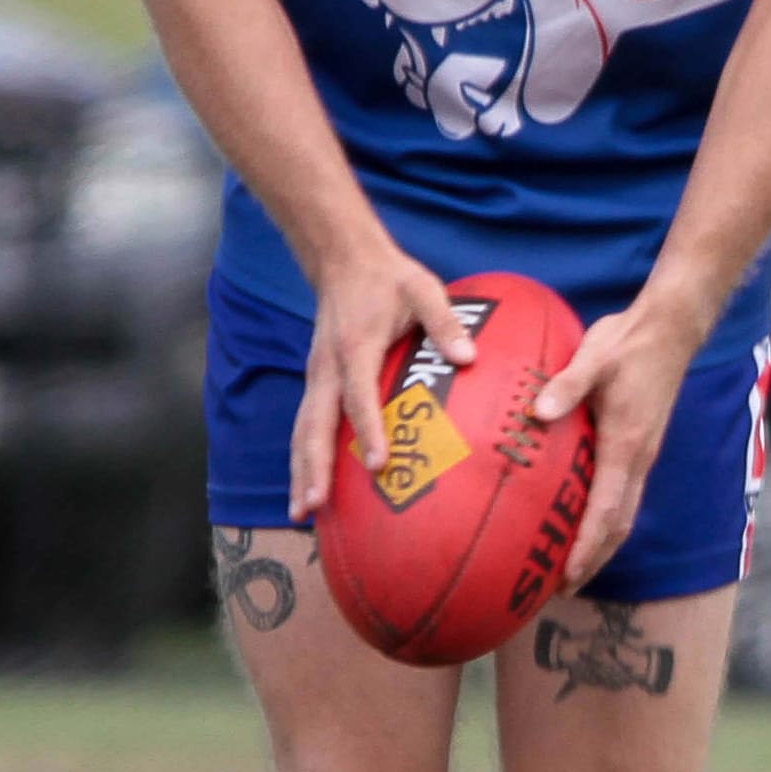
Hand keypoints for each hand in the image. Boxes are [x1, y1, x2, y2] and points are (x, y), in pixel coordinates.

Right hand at [289, 245, 475, 518]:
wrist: (343, 259)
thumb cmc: (389, 278)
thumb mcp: (423, 288)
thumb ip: (445, 322)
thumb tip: (470, 358)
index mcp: (356, 346)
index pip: (359, 396)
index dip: (369, 430)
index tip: (378, 465)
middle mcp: (328, 367)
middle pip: (316, 424)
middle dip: (313, 467)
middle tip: (314, 506)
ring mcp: (317, 376)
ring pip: (303, 430)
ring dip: (300, 471)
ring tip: (302, 512)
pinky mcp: (316, 382)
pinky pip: (306, 424)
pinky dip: (302, 458)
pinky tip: (308, 488)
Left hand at [532, 296, 698, 591]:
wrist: (670, 329)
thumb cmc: (628, 341)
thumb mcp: (593, 356)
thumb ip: (566, 384)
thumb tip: (537, 411)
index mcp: (625, 445)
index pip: (606, 510)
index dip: (587, 547)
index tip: (567, 575)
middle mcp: (638, 458)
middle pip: (618, 525)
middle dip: (593, 560)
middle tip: (561, 589)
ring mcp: (642, 454)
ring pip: (624, 514)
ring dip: (601, 545)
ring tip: (572, 570)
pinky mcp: (641, 446)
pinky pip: (624, 496)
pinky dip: (606, 521)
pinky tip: (584, 524)